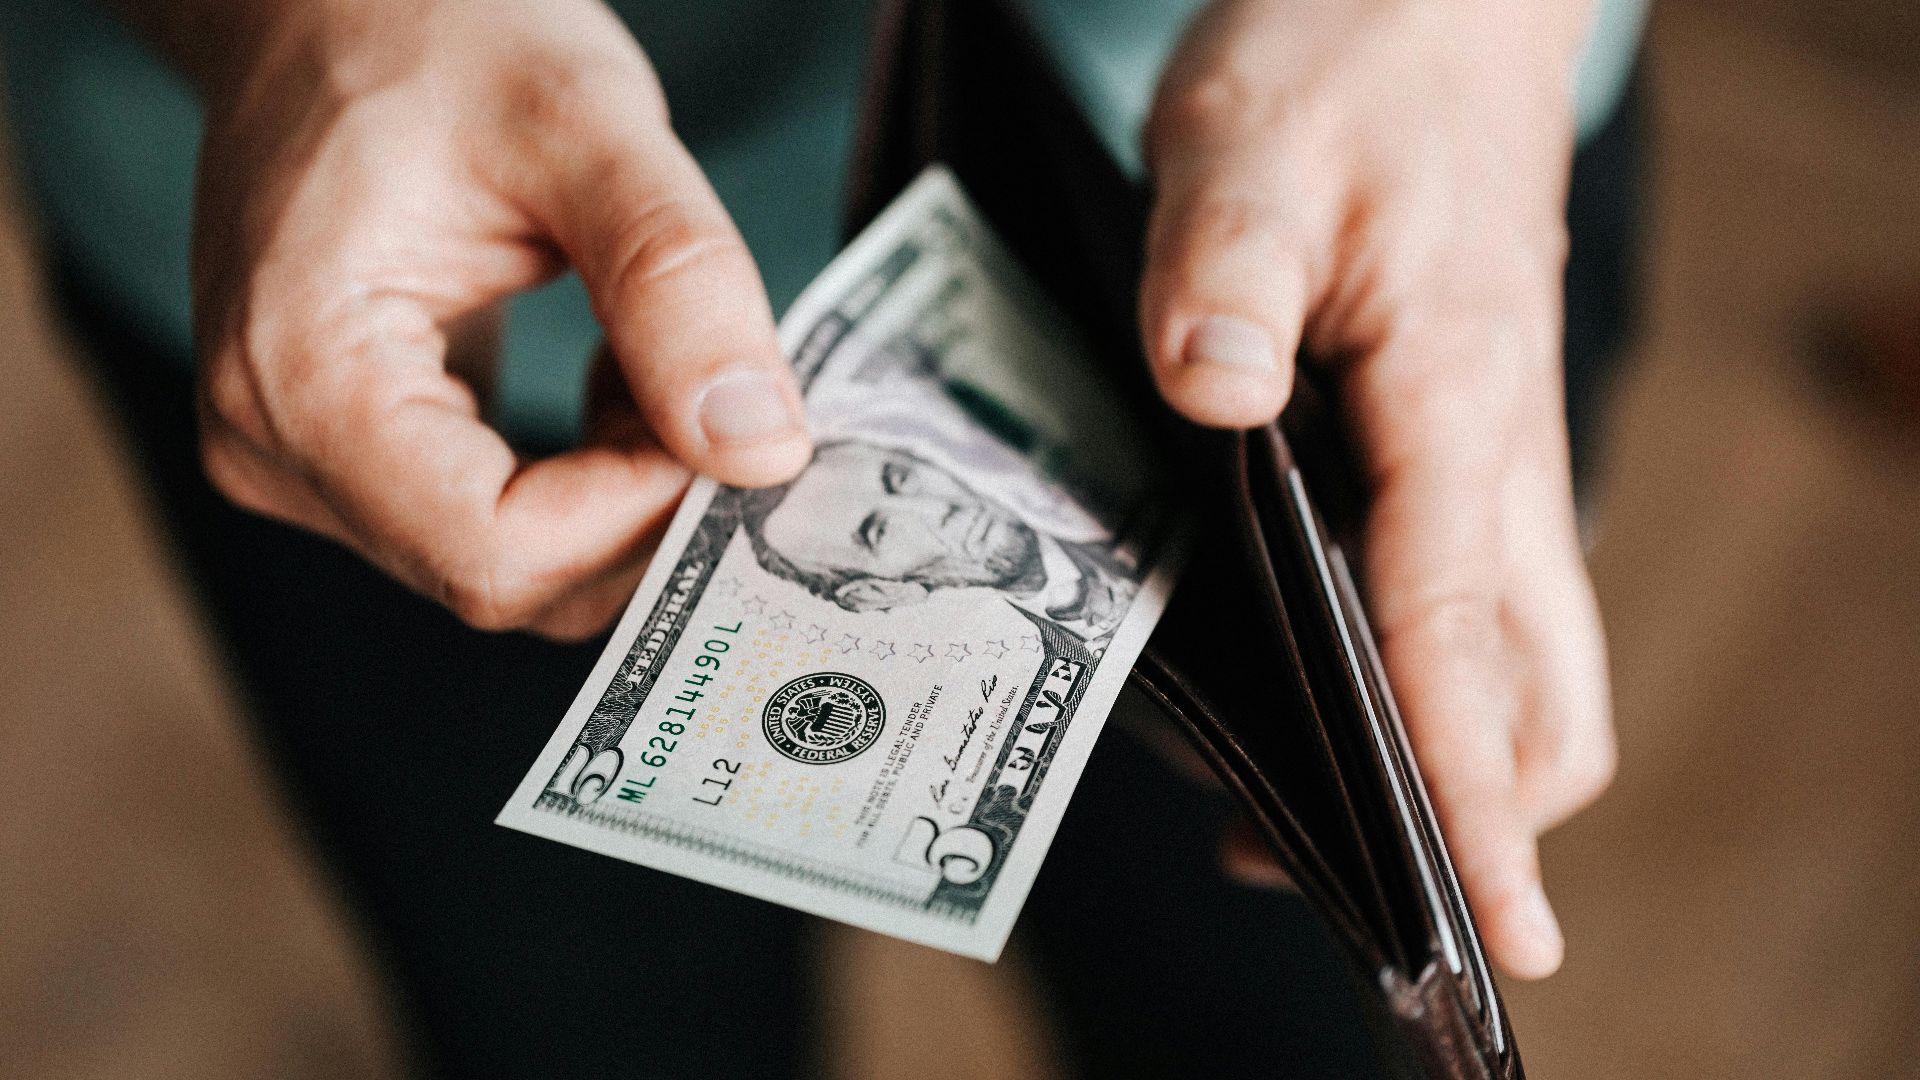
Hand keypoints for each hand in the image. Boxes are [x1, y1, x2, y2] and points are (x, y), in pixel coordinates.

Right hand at [169, 0, 809, 638]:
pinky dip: (588, 480)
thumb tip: (760, 451)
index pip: (496, 552)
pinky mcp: (347, 454)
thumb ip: (678, 285)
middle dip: (643, 506)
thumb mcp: (585, 126)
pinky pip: (494, 526)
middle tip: (721, 390)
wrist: (332, 2)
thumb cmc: (434, 30)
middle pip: (506, 576)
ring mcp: (301, 460)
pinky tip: (615, 381)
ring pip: (512, 565)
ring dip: (623, 493)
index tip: (727, 422)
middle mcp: (275, 446)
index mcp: (301, 374)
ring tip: (655, 360)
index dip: (639, 514)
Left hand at [1145, 0, 1613, 977]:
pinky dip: (1431, 670)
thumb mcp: (1247, 144)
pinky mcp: (1457, 436)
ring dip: (1458, 750)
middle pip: (1540, 683)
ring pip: (1520, 648)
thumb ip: (1220, 274)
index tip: (1482, 920)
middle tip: (1378, 902)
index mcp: (1456, 393)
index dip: (1467, 789)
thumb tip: (1208, 397)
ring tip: (1324, 825)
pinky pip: (1473, 589)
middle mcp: (1496, 449)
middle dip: (1484, 809)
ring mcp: (1488, 451)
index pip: (1463, 631)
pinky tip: (1320, 683)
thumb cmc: (1346, 59)